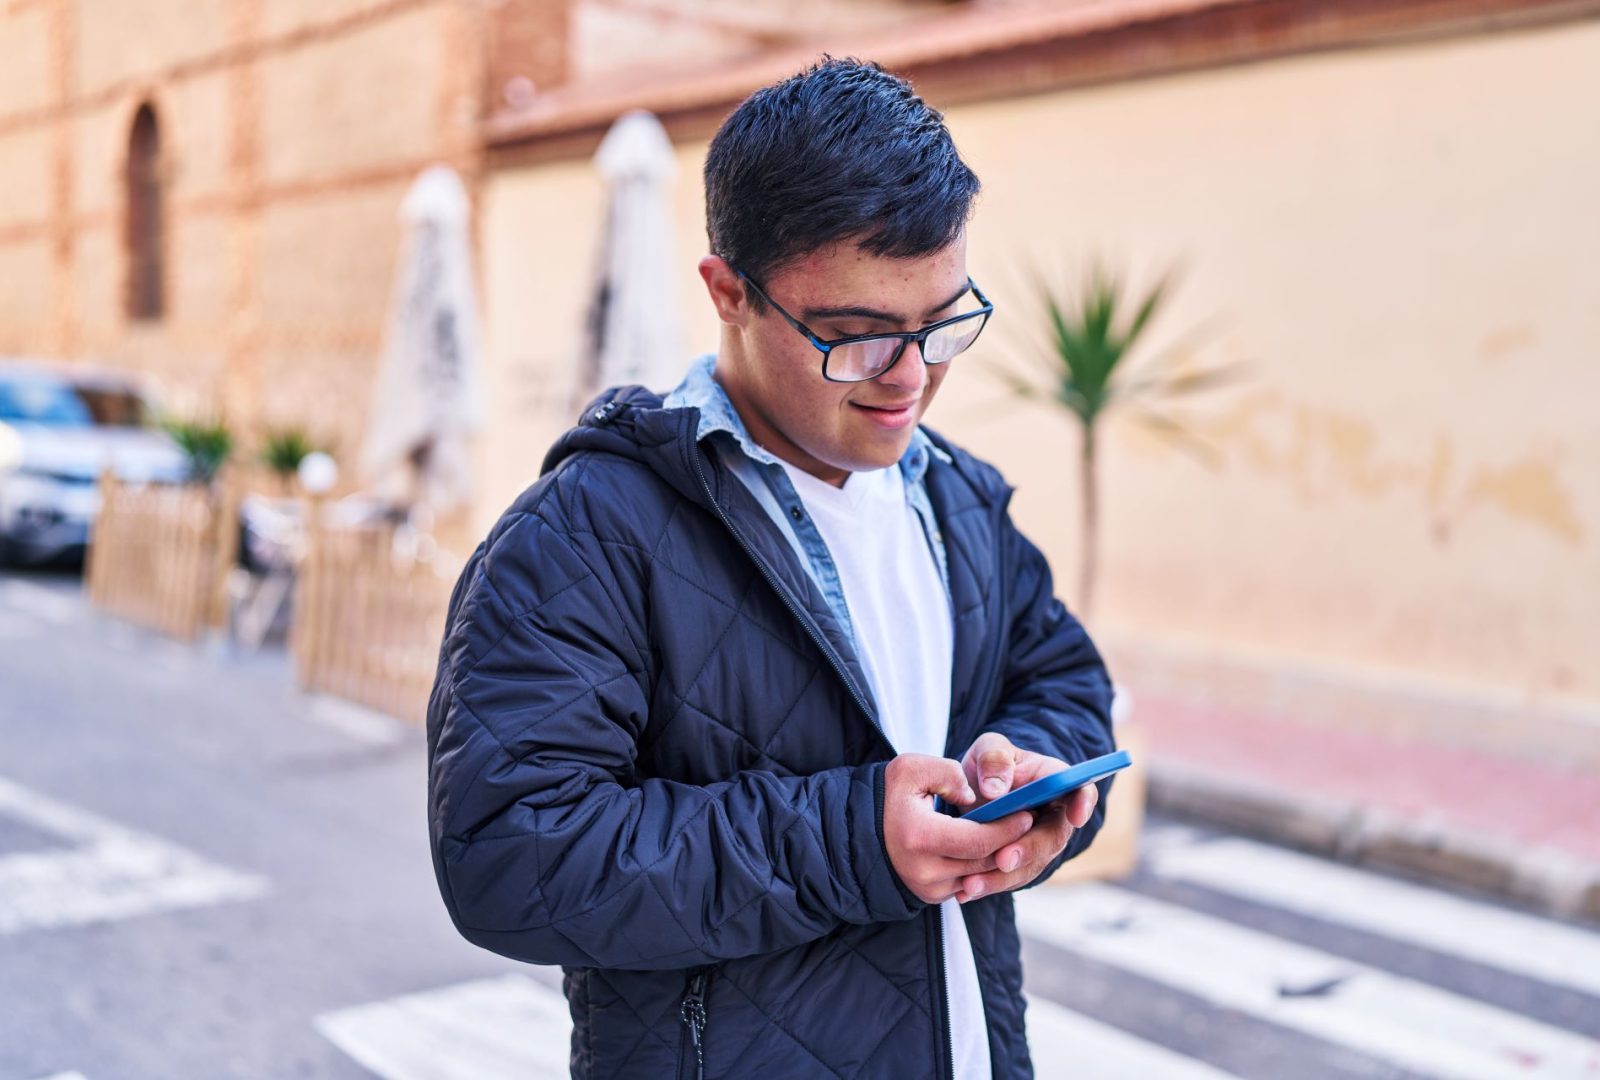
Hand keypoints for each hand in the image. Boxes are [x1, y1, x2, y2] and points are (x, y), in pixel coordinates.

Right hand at [882, 754, 1033, 905]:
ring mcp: (928, 888)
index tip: (1026, 812)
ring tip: (1015, 833)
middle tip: (1029, 822)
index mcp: (920, 837)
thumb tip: (975, 796)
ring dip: (1000, 856)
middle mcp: (924, 870)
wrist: (861, 830)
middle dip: (1011, 842)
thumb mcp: (911, 769)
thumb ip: (947, 773)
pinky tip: (993, 846)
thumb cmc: (889, 795)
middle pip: (985, 862)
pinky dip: (983, 866)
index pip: (979, 839)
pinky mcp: (931, 896)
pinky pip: (969, 882)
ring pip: (980, 876)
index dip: (1007, 828)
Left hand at [955, 733, 1099, 900]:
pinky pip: (1010, 878)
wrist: (975, 791)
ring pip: (1030, 865)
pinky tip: (965, 891)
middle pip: (1053, 837)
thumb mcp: (988, 749)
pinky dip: (989, 885)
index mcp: (1054, 781)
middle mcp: (1054, 817)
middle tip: (1003, 859)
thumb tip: (996, 789)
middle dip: (1028, 850)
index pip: (1080, 790)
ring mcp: (1039, 844)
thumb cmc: (990, 766)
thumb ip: (994, 760)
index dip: (1083, 803)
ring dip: (1003, 877)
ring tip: (973, 884)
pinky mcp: (1021, 864)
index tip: (1076, 816)